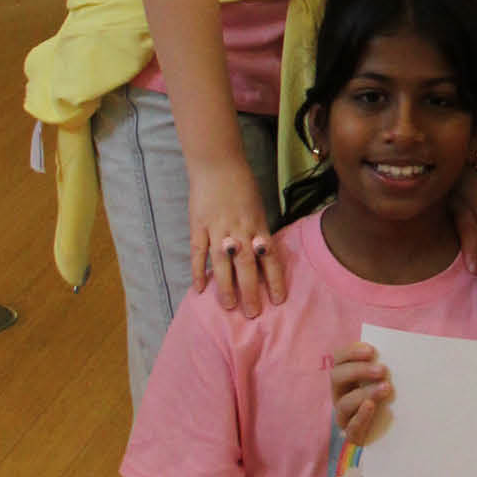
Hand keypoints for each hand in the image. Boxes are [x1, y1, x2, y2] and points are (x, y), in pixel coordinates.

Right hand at [191, 155, 286, 318]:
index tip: (278, 300)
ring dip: (225, 286)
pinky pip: (198, 252)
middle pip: (246, 265)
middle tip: (253, 312)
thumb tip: (262, 257)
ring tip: (228, 306)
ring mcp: (217, 228)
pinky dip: (197, 271)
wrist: (217, 164)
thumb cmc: (242, 185)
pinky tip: (199, 289)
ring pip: (222, 263)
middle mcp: (239, 230)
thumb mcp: (258, 208)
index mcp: (257, 225)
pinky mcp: (198, 226)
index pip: (269, 257)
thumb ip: (259, 232)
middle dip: (250, 290)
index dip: (274, 279)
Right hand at [330, 341, 395, 443]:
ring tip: (386, 388)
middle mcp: (341, 394)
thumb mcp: (390, 379)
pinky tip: (371, 407)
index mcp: (346, 376)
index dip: (351, 352)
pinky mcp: (353, 435)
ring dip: (364, 392)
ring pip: (344, 403)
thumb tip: (405, 349)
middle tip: (383, 370)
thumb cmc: (394, 399)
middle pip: (337, 377)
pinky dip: (361, 416)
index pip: (339, 359)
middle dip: (359, 370)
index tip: (371, 351)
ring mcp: (345, 416)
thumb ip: (389, 366)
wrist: (400, 433)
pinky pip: (352, 427)